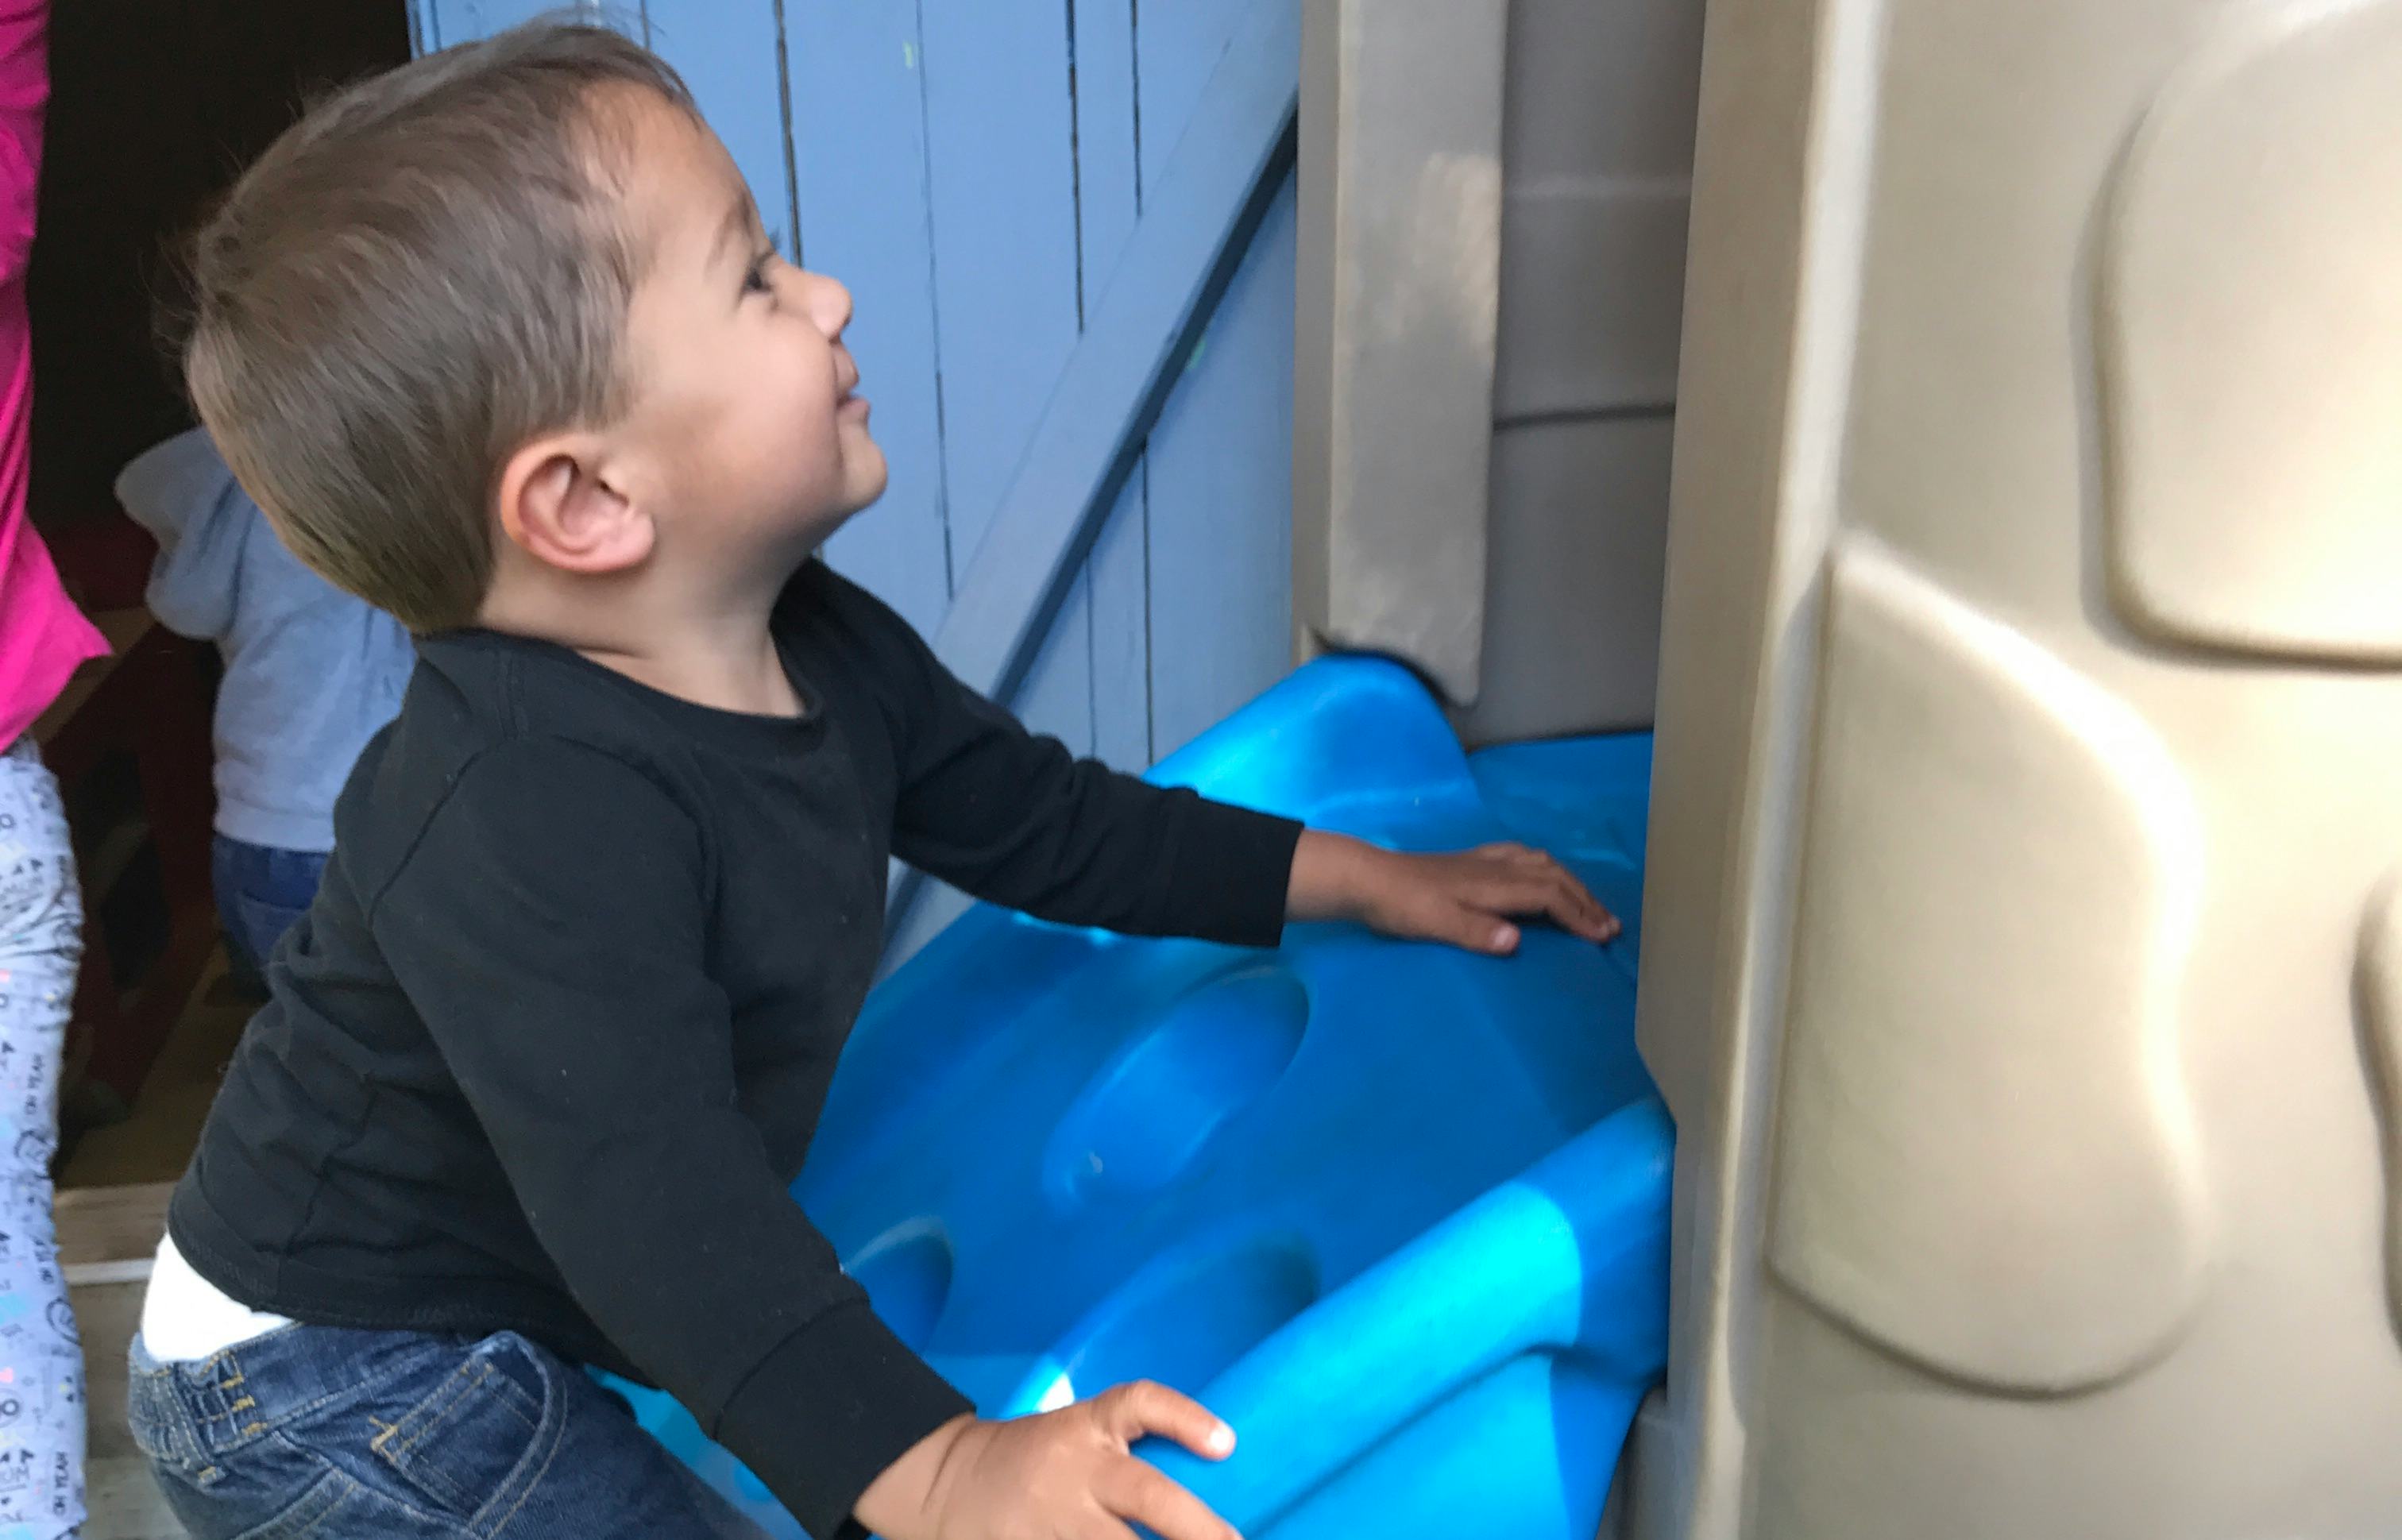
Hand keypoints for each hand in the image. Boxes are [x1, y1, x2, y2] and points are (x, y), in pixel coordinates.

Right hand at [856, 1380, 1241, 1539]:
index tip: (1226, 1443)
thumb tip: (1214, 1474)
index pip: (1138, 1403)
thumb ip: (1126, 1452)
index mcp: (1086, 1429)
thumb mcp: (1074, 1433)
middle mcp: (1074, 1470)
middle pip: (1145, 1494)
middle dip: (1197, 1529)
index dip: (1184, 1418)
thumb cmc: (1032, 1459)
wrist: (945, 1483)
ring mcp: (1051, 1519)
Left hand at [1286, 832, 1619, 954]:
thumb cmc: (1402, 907)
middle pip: (1554, 877)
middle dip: (1585, 900)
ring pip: (1542, 863)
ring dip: (1571, 883)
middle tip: (1611, 926)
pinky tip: (1544, 873)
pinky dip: (1546, 867)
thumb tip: (1515, 941)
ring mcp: (1485, 860)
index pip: (1550, 896)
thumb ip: (1476, 933)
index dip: (1579, 915)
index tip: (1603, 936)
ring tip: (1589, 904)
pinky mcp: (1473, 860)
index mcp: (1494, 884)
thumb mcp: (1436, 924)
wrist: (1370, 878)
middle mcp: (1496, 867)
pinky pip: (1523, 856)